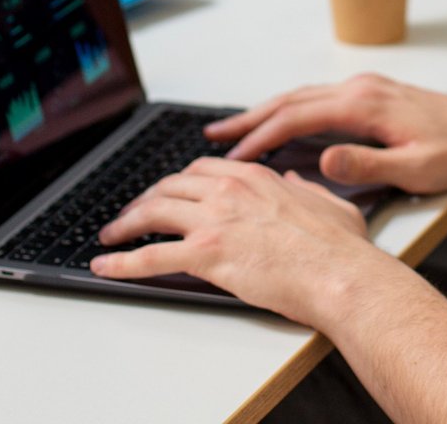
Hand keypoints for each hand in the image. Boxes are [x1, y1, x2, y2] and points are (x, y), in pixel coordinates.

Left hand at [92, 157, 392, 325]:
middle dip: (144, 200)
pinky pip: (150, 257)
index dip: (177, 183)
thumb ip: (304, 189)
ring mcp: (215, 221)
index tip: (167, 193)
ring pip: (153, 213)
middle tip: (131, 215)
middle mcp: (229, 191)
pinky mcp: (205, 255)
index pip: (201, 171)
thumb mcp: (329, 203)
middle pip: (169, 187)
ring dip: (125, 225)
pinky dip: (122, 263)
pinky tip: (106, 267)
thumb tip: (291, 181)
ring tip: (110, 237)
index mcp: (255, 178)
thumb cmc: (340, 249)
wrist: (340, 275)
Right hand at [206, 73, 446, 192]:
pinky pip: (320, 98)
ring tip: (237, 130)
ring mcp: (368, 87)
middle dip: (250, 118)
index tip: (233, 155)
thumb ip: (367, 166)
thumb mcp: (416, 169)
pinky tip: (284, 123)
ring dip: (268, 111)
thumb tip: (323, 160)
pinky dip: (293, 108)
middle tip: (213, 136)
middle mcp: (362, 88)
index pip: (298, 116)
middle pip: (292, 99)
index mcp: (365, 104)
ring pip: (304, 96)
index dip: (261, 136)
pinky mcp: (375, 93)